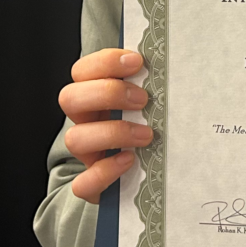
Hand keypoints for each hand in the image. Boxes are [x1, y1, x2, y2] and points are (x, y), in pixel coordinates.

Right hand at [58, 48, 151, 202]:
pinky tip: (129, 161)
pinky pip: (83, 183)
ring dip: (112, 132)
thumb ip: (152, 85)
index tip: (136, 62)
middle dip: (108, 93)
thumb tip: (175, 66)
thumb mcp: (149, 103)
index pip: (83, 70)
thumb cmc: (150, 126)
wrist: (146, 176)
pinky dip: (105, 171)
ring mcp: (86, 153)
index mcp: (96, 95)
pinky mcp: (92, 184)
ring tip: (146, 135)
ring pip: (74, 138)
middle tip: (142, 99)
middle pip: (70, 97)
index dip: (105, 62)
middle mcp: (85, 121)